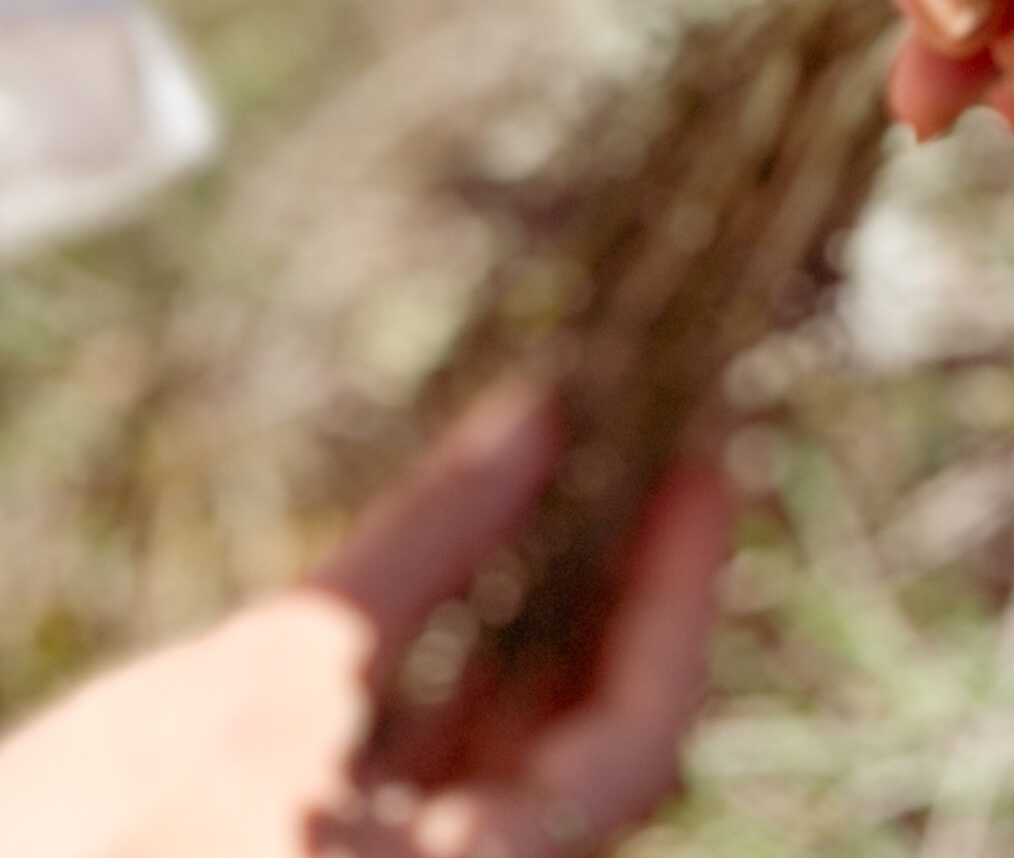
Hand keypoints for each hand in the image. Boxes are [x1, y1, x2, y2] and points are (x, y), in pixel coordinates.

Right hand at [0, 385, 730, 857]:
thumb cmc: (89, 843)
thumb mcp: (263, 676)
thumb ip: (424, 549)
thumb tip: (542, 418)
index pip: (637, 743)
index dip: (684, 594)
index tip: (705, 464)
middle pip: (590, 744)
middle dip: (625, 589)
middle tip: (655, 446)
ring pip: (519, 753)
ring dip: (553, 614)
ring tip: (584, 472)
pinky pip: (445, 768)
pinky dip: (473, 665)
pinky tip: (488, 558)